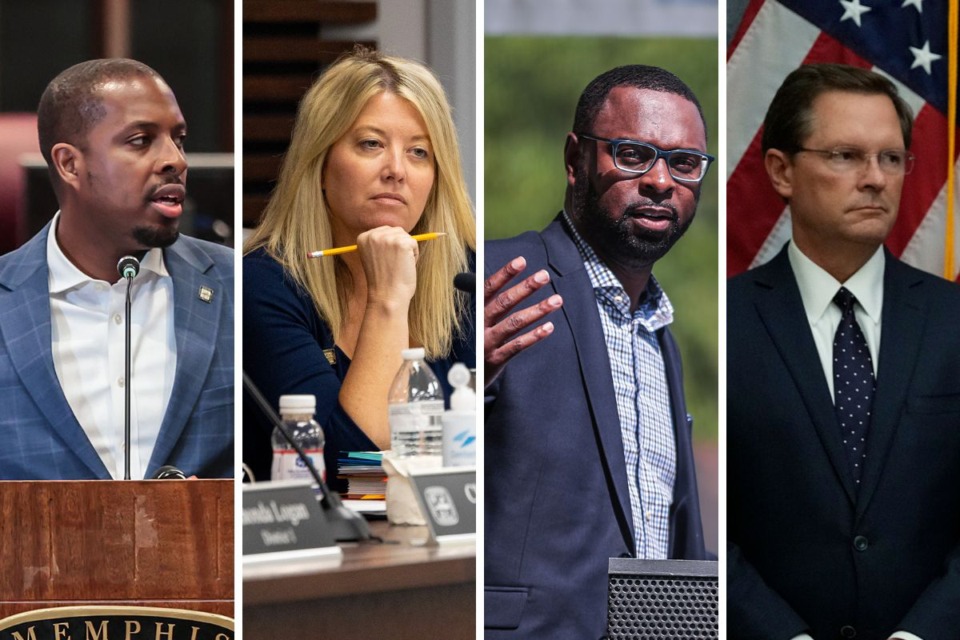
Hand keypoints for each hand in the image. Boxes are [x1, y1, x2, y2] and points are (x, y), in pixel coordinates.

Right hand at [356, 226, 418, 308]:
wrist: (387, 297)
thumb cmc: (384, 281)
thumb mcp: (375, 257)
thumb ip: (381, 243)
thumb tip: (399, 232)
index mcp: (363, 237)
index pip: (385, 231)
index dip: (390, 247)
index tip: (385, 262)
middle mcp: (373, 235)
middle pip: (397, 231)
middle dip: (400, 247)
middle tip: (393, 265)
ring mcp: (387, 238)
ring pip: (407, 237)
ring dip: (408, 252)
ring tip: (398, 267)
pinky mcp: (401, 243)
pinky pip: (414, 244)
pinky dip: (414, 256)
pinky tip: (404, 267)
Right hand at [484, 256, 562, 387]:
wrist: (463, 378)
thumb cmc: (474, 343)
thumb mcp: (474, 321)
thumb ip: (484, 302)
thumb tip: (497, 277)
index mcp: (475, 312)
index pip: (488, 289)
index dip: (504, 274)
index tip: (521, 261)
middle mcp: (480, 325)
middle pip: (504, 303)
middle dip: (525, 288)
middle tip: (544, 276)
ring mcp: (488, 343)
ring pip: (514, 323)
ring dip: (537, 310)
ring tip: (556, 300)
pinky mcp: (496, 359)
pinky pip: (517, 346)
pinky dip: (533, 336)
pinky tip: (548, 327)